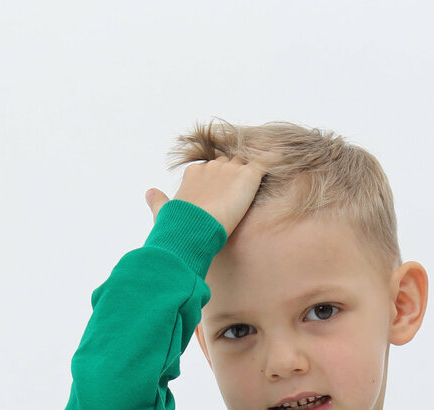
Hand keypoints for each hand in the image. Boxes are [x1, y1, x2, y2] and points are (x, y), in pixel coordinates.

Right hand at [145, 155, 264, 237]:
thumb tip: (149, 192)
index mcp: (195, 173)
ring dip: (255, 170)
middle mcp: (212, 167)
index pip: (212, 169)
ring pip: (247, 162)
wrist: (190, 228)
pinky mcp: (247, 177)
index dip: (219, 180)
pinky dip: (275, 159)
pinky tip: (285, 157)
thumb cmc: (176, 225)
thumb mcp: (163, 212)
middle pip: (231, 163)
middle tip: (245, 188)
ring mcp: (230, 170)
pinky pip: (266, 162)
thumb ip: (158, 201)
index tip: (223, 191)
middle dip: (237, 174)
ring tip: (268, 173)